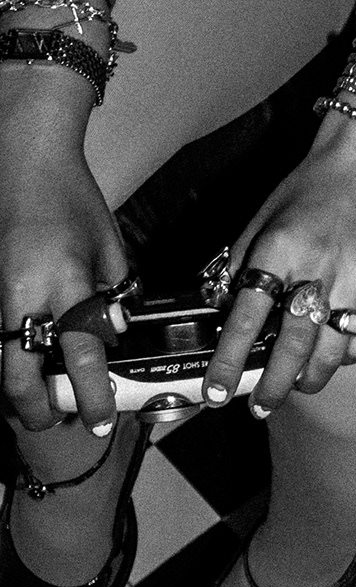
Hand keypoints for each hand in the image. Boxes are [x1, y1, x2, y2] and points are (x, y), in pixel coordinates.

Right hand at [0, 128, 128, 437]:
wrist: (25, 165)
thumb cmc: (71, 200)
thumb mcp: (109, 245)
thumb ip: (114, 294)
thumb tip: (114, 336)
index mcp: (64, 280)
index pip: (81, 351)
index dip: (91, 392)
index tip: (99, 418)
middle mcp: (23, 294)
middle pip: (17, 375)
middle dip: (36, 409)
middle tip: (56, 421)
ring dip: (19, 387)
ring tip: (40, 399)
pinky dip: (8, 357)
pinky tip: (24, 364)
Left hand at [207, 112, 355, 412]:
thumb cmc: (312, 185)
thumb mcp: (265, 216)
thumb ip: (241, 262)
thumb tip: (220, 308)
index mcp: (281, 246)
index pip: (248, 316)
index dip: (231, 360)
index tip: (219, 390)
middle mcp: (320, 266)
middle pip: (292, 345)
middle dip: (273, 386)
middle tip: (260, 405)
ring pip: (331, 351)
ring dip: (309, 378)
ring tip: (296, 387)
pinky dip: (344, 357)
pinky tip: (331, 355)